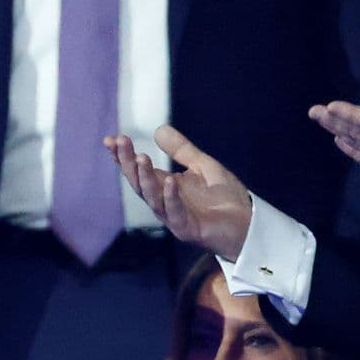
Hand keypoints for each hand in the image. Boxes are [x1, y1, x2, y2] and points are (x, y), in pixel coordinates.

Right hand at [105, 125, 252, 259]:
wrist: (249, 226)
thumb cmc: (225, 199)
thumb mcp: (203, 166)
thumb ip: (182, 150)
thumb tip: (159, 129)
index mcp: (165, 188)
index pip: (138, 171)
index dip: (124, 157)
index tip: (111, 140)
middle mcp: (164, 203)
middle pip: (139, 183)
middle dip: (127, 163)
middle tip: (120, 143)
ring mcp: (174, 217)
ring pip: (153, 198)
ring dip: (145, 178)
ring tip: (140, 157)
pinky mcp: (188, 229)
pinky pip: (175, 213)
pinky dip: (171, 197)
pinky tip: (169, 181)